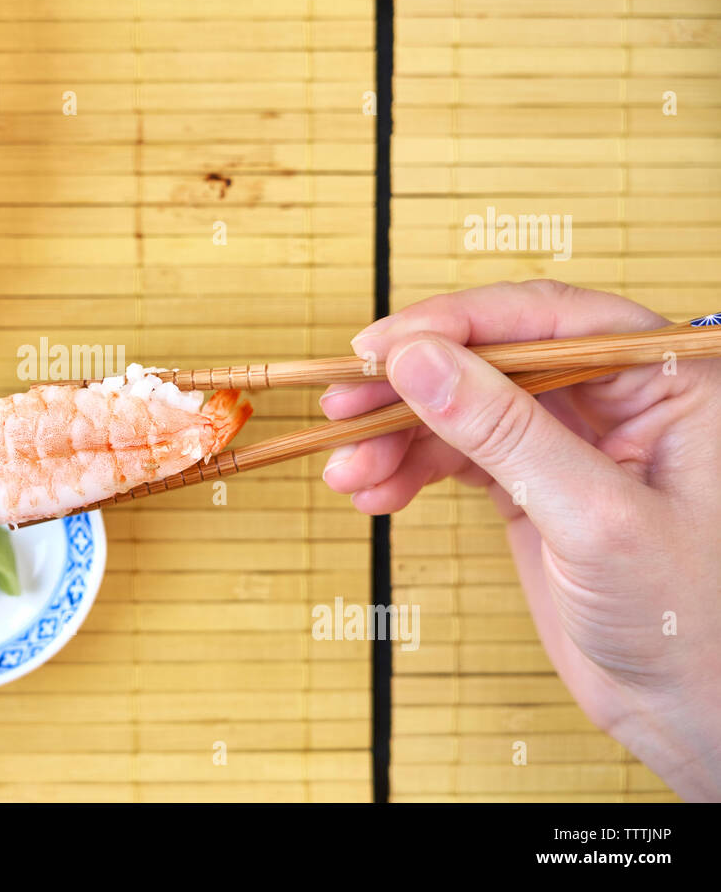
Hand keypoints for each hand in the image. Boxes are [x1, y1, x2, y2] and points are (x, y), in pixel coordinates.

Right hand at [320, 280, 720, 800]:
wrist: (687, 712)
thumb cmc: (686, 620)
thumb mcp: (592, 518)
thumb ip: (504, 431)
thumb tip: (417, 360)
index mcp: (664, 379)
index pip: (546, 317)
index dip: (455, 323)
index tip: (380, 349)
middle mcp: (616, 396)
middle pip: (490, 358)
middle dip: (411, 387)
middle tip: (342, 407)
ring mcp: (569, 440)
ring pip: (462, 407)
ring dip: (395, 437)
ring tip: (347, 473)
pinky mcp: (531, 483)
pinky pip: (456, 454)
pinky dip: (408, 470)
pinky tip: (375, 494)